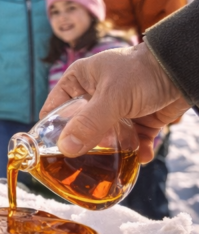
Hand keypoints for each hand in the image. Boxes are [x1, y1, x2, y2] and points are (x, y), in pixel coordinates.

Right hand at [40, 42, 188, 161]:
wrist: (182, 70)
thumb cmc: (141, 72)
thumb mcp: (112, 97)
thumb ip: (88, 124)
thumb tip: (66, 149)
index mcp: (79, 81)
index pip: (54, 108)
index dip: (50, 129)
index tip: (52, 151)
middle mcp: (95, 94)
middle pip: (80, 127)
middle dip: (85, 145)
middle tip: (84, 163)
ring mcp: (117, 108)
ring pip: (107, 137)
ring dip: (114, 151)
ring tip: (118, 162)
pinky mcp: (139, 119)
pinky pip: (132, 140)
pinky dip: (137, 150)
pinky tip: (142, 156)